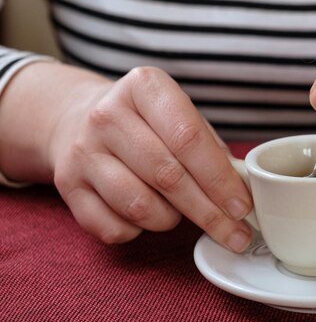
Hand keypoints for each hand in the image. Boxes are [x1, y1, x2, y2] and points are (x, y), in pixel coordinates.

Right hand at [48, 66, 252, 249]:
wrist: (76, 118)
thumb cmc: (146, 122)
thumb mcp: (180, 115)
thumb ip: (211, 148)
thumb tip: (240, 189)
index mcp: (144, 87)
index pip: (189, 139)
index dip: (220, 179)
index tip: (242, 206)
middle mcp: (107, 115)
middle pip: (168, 176)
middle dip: (209, 213)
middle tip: (236, 234)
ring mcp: (82, 151)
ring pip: (140, 207)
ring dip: (172, 220)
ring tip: (182, 214)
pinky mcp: (67, 185)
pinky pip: (114, 228)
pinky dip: (139, 231)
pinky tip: (147, 216)